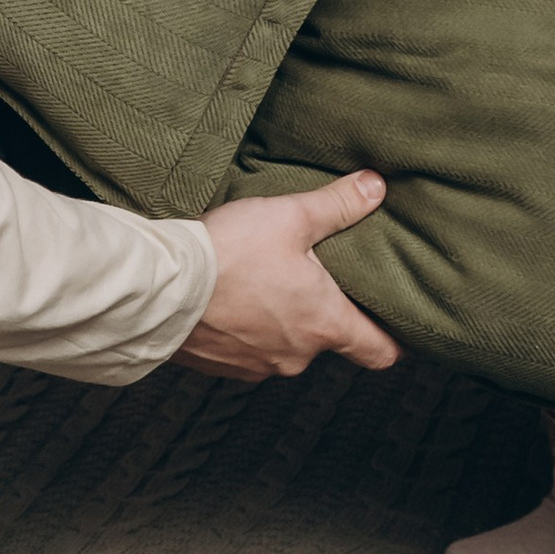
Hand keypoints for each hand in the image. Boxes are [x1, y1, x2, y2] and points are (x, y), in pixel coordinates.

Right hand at [182, 171, 397, 380]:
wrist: (159, 290)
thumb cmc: (229, 253)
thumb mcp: (289, 217)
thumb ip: (338, 204)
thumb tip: (377, 186)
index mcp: (325, 324)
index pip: (380, 352)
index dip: (394, 338)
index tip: (395, 323)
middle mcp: (297, 356)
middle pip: (328, 340)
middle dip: (322, 310)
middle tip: (311, 275)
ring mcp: (257, 366)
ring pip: (285, 344)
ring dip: (280, 319)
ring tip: (263, 281)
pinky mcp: (221, 367)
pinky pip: (247, 349)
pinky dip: (245, 328)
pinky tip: (230, 297)